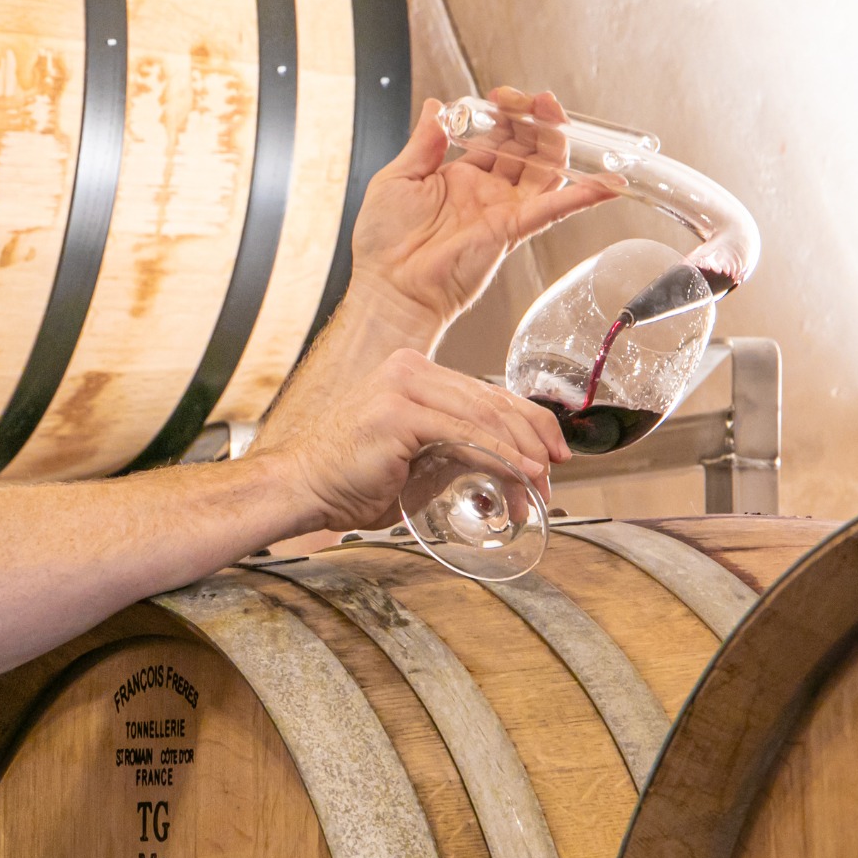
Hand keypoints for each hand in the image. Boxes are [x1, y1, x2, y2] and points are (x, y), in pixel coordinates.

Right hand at [268, 349, 568, 532]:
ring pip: (484, 415)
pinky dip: (499, 454)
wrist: (303, 488)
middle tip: (555, 473)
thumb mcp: (418, 463)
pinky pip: (464, 433)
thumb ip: (457, 454)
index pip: (486, 392)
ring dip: (521, 452)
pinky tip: (521, 472)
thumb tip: (508, 469)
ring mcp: (403, 385)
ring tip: (541, 482)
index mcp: (414, 373)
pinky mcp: (399, 411)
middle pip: (492, 400)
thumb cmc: (352, 481)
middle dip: (533, 438)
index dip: (528, 421)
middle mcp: (410, 369)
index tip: (555, 451)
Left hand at [348, 86, 614, 334]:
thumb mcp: (396, 178)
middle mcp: (485, 193)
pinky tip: (608, 183)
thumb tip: (436, 105)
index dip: (504, 113)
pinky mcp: (511, 231)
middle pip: (525, 148)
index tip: (500, 97)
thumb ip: (422, 142)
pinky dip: (582, 197)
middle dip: (533, 119)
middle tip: (534, 101)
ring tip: (557, 115)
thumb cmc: (384, 244)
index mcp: (457, 176)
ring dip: (556, 142)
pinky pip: (552, 211)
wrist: (390, 287)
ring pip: (543, 171)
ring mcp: (501, 211)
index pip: (494, 136)